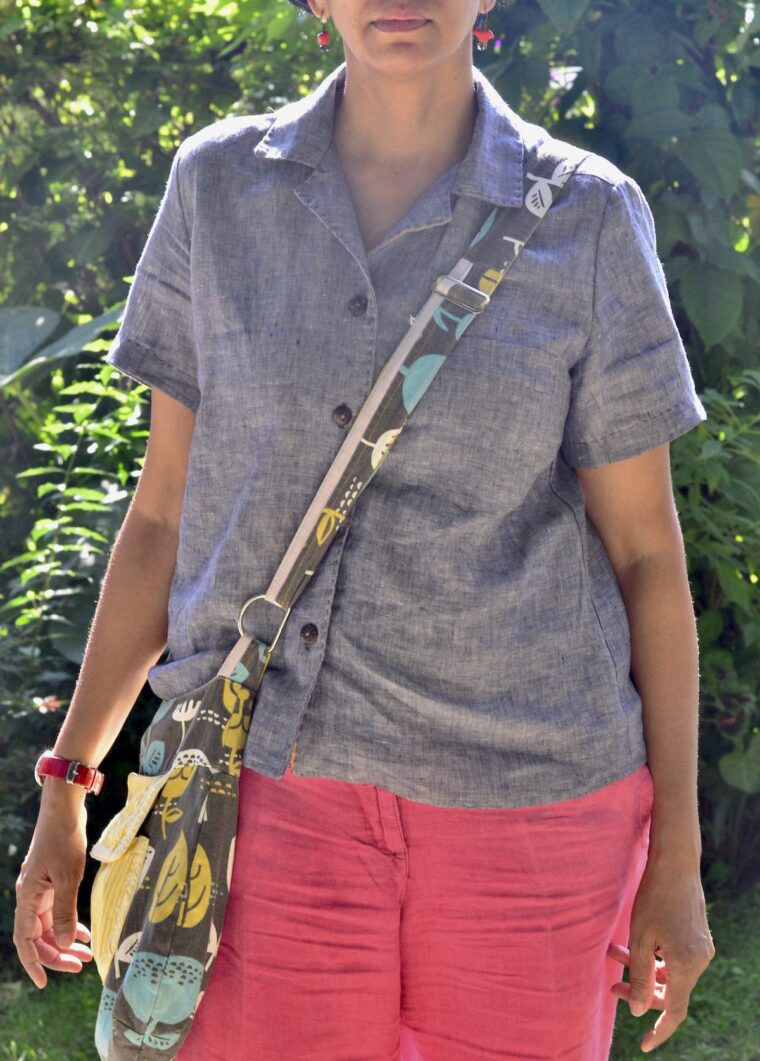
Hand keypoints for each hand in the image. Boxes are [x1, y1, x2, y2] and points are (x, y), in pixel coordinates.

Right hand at [14, 797, 93, 988]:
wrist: (64, 810)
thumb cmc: (64, 840)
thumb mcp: (68, 878)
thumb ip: (66, 912)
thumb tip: (65, 943)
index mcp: (27, 898)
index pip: (25, 940)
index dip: (34, 963)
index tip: (45, 983)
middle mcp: (30, 897)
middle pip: (38, 936)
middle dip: (57, 953)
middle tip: (80, 964)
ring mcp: (40, 889)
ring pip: (49, 925)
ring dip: (65, 939)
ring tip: (86, 953)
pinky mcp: (52, 881)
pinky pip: (57, 911)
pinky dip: (69, 922)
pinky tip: (85, 931)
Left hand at [607, 859, 715, 1052]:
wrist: (675, 864)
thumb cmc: (654, 898)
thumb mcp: (641, 939)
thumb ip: (641, 978)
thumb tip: (638, 1011)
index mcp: (686, 965)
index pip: (675, 1011)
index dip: (659, 1030)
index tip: (643, 1045)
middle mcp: (699, 961)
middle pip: (670, 991)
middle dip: (641, 992)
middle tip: (613, 987)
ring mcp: (700, 948)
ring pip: (669, 972)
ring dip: (642, 969)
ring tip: (613, 955)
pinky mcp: (696, 937)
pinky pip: (674, 958)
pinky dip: (653, 956)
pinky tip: (631, 943)